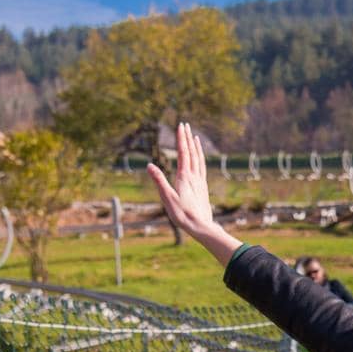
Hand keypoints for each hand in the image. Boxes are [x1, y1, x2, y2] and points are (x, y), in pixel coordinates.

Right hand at [146, 122, 242, 264]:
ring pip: (199, 160)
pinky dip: (201, 159)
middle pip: (192, 153)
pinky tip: (200, 160)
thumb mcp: (167, 198)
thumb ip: (159, 180)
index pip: (183, 152)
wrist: (201, 226)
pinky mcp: (203, 189)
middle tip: (186, 125)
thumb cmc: (182, 214)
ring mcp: (200, 182)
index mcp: (184, 176)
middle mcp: (194, 176)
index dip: (181, 138)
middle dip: (188, 138)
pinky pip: (202, 168)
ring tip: (195, 137)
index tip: (180, 125)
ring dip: (196, 147)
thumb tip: (149, 165)